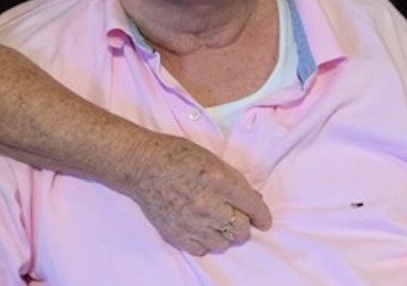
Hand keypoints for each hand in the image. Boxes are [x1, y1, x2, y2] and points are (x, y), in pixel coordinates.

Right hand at [128, 131, 271, 255]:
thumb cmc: (177, 155)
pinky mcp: (177, 234)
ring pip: (223, 243)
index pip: (252, 206)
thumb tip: (251, 199)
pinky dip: (206, 242)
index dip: (262, 216)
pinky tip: (202, 229)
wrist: (142, 165)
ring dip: (225, 234)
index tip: (264, 221)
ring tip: (218, 223)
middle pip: (240, 230)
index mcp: (220, 181)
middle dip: (244, 225)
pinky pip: (202, 249)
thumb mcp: (212, 159)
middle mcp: (208, 205)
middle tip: (239, 218)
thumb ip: (233, 180)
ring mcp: (192, 223)